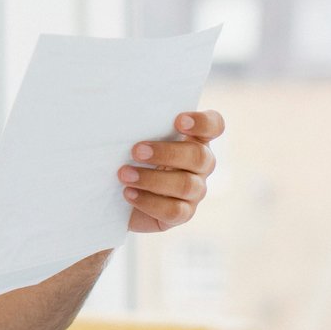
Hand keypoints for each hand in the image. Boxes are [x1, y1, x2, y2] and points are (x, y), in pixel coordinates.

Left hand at [120, 109, 223, 232]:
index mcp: (193, 138)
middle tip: (136, 151)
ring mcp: (195, 190)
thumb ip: (138, 127)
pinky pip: (174, 211)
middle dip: (166, 153)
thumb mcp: (132, 139)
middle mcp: (200, 164)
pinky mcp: (183, 214)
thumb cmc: (128, 157)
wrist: (117, 197)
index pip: (213, 125)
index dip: (202, 122)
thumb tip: (121, 115)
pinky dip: (149, 202)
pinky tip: (129, 193)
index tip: (178, 121)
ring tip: (124, 174)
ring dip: (152, 179)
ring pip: (186, 185)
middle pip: (199, 156)